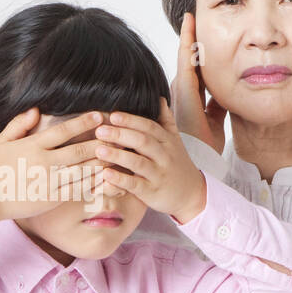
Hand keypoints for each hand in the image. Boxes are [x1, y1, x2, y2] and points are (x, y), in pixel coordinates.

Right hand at [0, 109, 107, 224]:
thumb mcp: (2, 141)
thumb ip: (19, 124)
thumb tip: (36, 110)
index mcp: (33, 146)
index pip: (63, 131)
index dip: (83, 122)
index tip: (99, 116)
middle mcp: (43, 163)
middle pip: (79, 150)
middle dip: (101, 142)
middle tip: (118, 135)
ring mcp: (49, 182)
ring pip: (82, 170)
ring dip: (102, 162)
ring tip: (118, 155)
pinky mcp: (52, 199)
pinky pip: (78, 190)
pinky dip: (94, 183)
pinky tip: (106, 177)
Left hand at [90, 97, 207, 224]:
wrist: (192, 194)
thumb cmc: (177, 165)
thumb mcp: (175, 141)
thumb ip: (166, 120)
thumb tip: (159, 98)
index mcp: (167, 141)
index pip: (149, 127)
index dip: (131, 120)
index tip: (112, 115)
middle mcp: (164, 156)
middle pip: (143, 141)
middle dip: (121, 134)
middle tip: (99, 130)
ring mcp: (159, 175)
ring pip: (138, 163)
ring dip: (118, 156)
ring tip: (99, 150)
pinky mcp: (153, 192)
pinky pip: (136, 185)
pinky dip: (120, 180)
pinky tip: (106, 175)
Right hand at [171, 12, 228, 153]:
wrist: (199, 159)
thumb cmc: (205, 145)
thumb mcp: (216, 119)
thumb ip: (218, 104)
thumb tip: (227, 93)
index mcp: (191, 98)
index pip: (196, 69)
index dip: (198, 51)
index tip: (201, 34)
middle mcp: (182, 91)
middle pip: (189, 60)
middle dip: (191, 39)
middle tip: (193, 16)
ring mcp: (180, 89)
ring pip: (185, 56)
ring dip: (188, 36)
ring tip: (191, 16)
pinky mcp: (183, 88)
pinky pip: (185, 58)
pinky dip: (187, 40)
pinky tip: (190, 24)